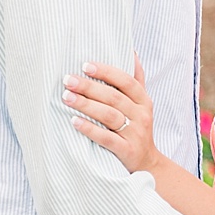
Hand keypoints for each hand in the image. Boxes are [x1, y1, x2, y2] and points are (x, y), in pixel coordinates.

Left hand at [63, 56, 158, 173]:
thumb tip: (131, 51)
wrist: (147, 164)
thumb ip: (136, 79)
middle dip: (89, 87)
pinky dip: (90, 129)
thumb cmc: (137, 128)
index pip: (126, 81)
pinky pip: (107, 138)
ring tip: (67, 97)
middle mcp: (141, 115)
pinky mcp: (127, 150)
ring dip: (86, 105)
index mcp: (144, 100)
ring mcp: (135, 133)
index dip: (106, 72)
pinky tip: (74, 122)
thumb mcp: (142, 104)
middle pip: (114, 97)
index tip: (85, 65)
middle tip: (68, 80)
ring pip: (109, 116)